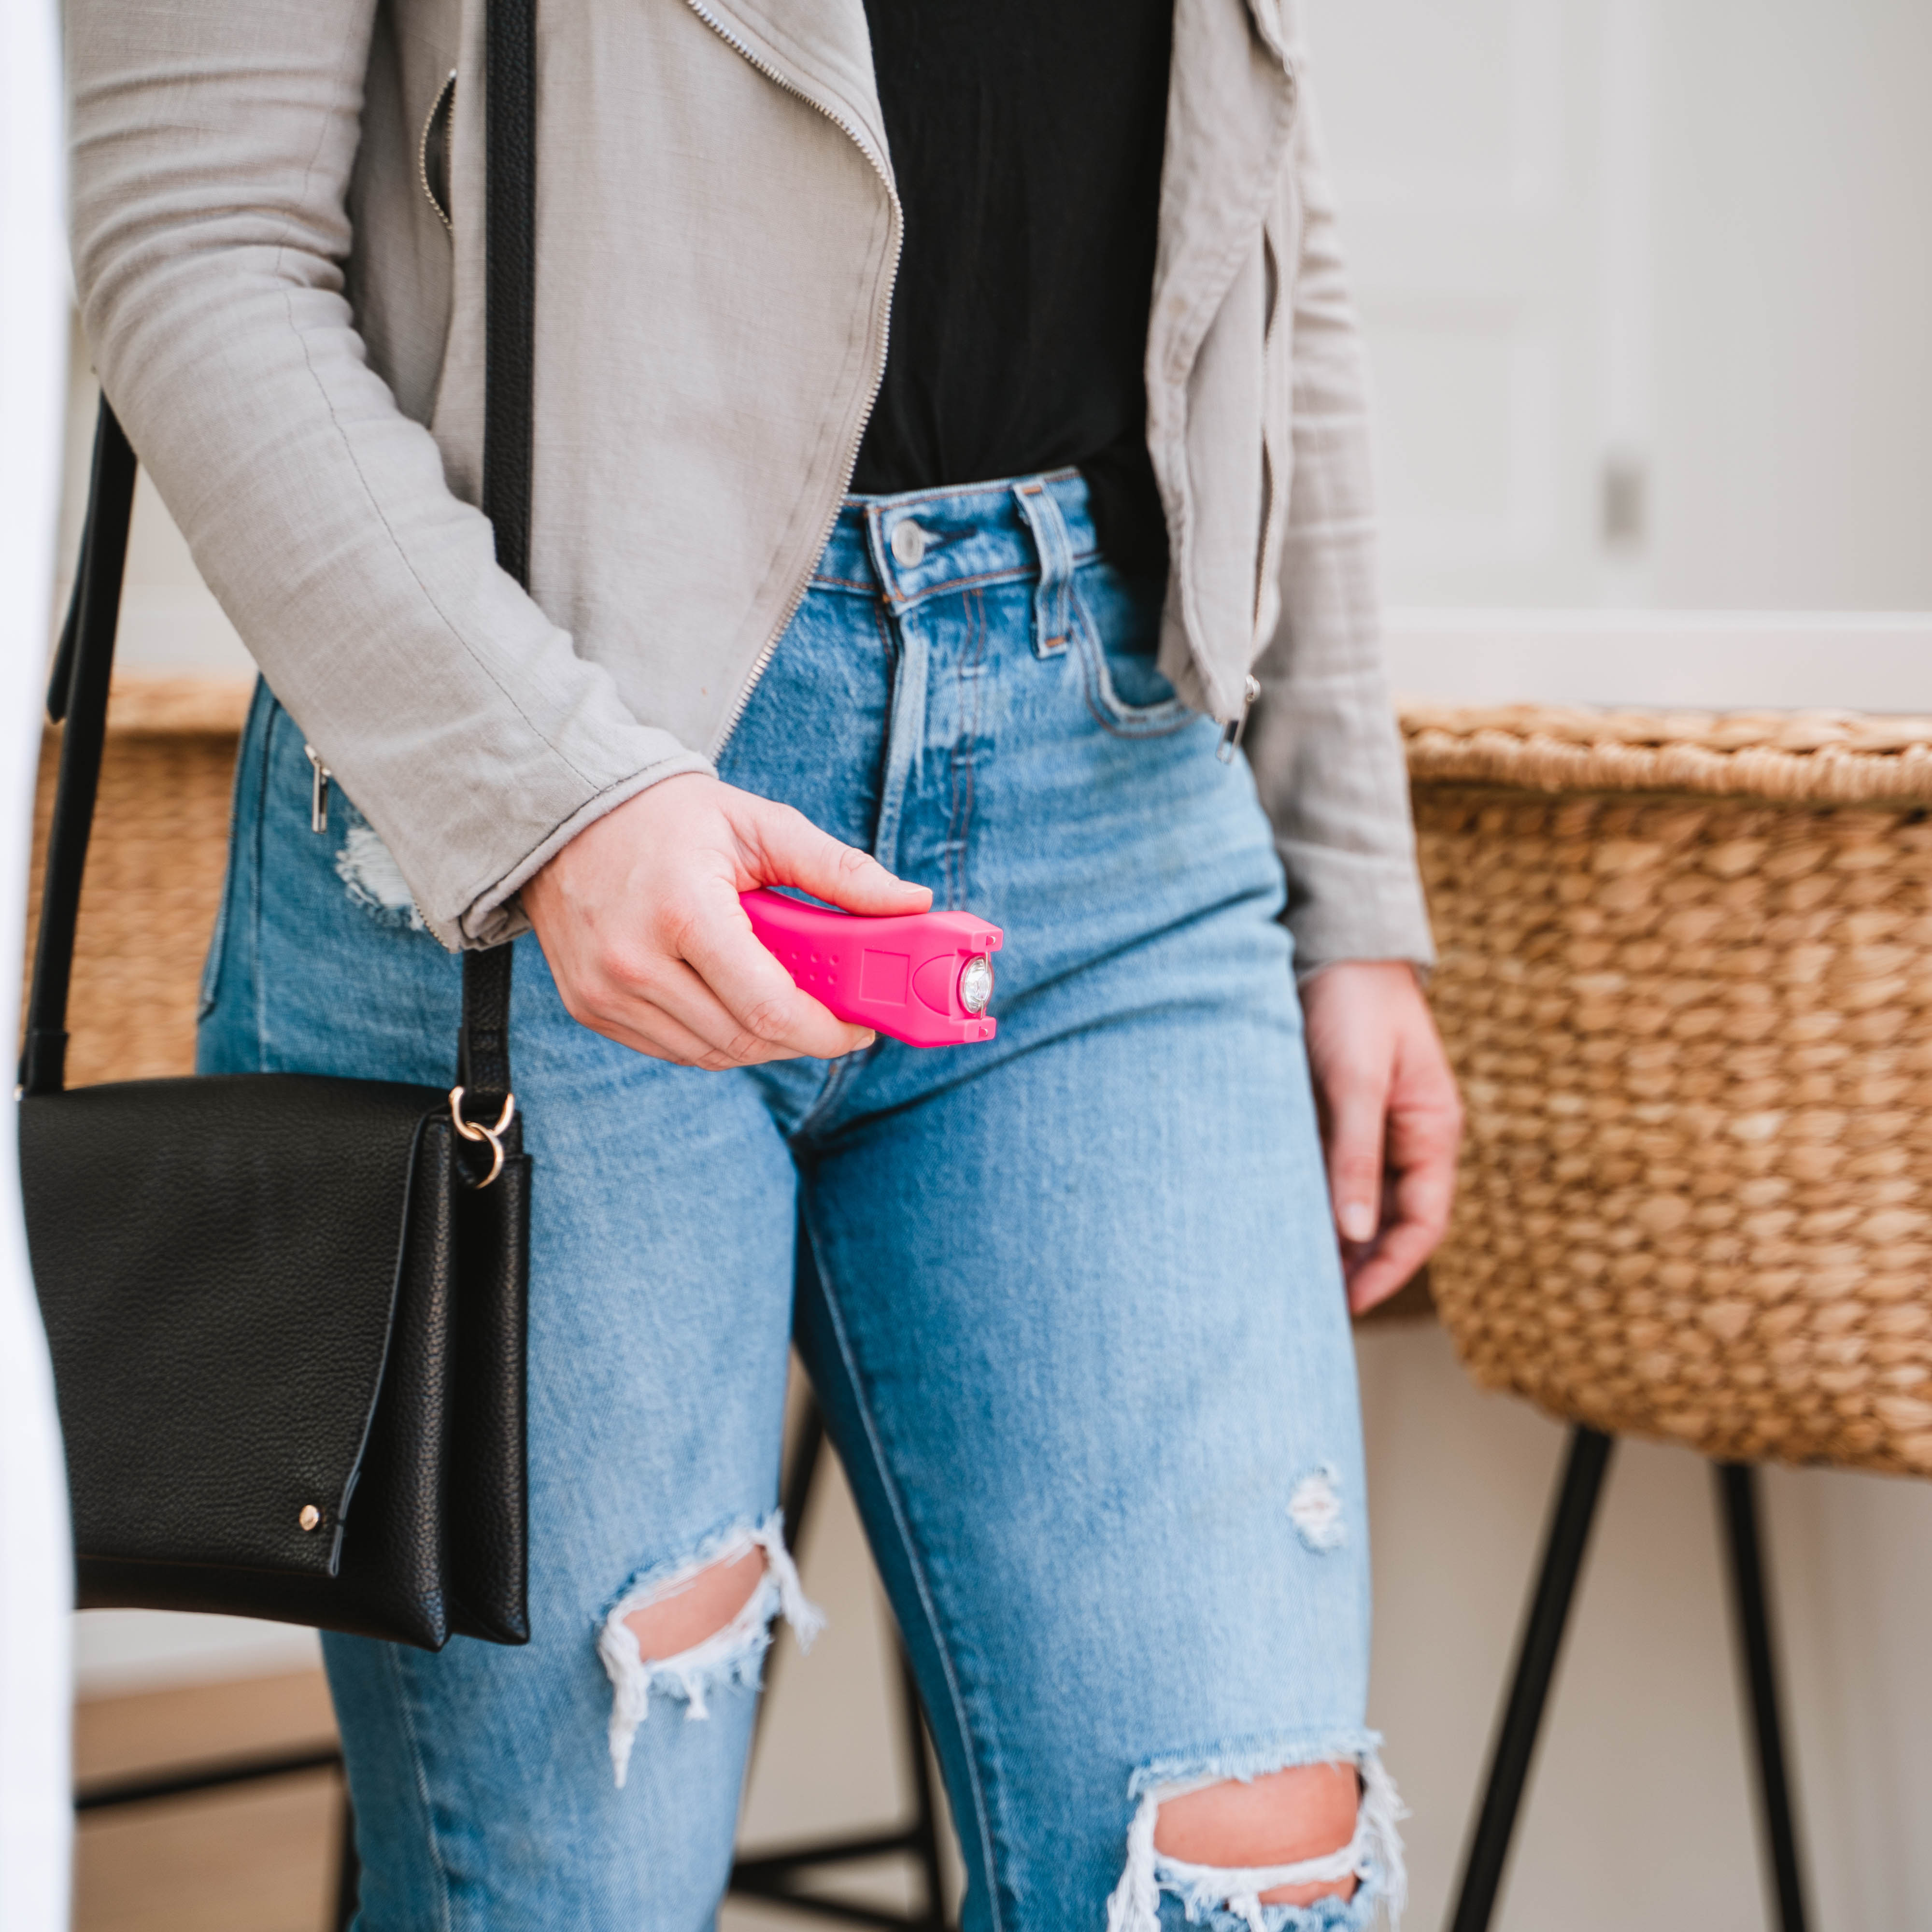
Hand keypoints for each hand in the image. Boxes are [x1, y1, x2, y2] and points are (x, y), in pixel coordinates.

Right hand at [522, 773, 930, 1067]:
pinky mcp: (589, 1007)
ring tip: (782, 999)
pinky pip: (673, 1049)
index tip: (859, 1026)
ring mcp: (605, 991)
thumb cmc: (669, 816)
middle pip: (744, 1039)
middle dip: (802, 1037)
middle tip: (833, 1013)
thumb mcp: (760, 825)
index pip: (768, 1007)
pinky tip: (731, 999)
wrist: (564, 811)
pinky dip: (715, 1037)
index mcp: (683, 912)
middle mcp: (635, 962)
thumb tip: (913, 902)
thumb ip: (839, 870)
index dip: (825, 1030)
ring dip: (761, 1039)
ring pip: (710, 1054)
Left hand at [1300, 961, 1462, 1314]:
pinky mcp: (1336, 1114)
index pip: (1423, 1222)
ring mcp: (1372, 1127)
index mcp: (1432, 1131)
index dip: (1390, 1268)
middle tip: (1307, 1302)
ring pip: (1356, 1200)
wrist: (1331, 943)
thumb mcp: (1356, 1081)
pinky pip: (1327, 1171)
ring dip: (1329, 1235)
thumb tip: (1354, 1231)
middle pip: (1389, 1221)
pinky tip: (1274, 1219)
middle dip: (1356, 1263)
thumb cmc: (1353, 1003)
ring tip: (1286, 1270)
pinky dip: (1308, 1198)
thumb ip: (1356, 1154)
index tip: (1349, 1302)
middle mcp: (1407, 1137)